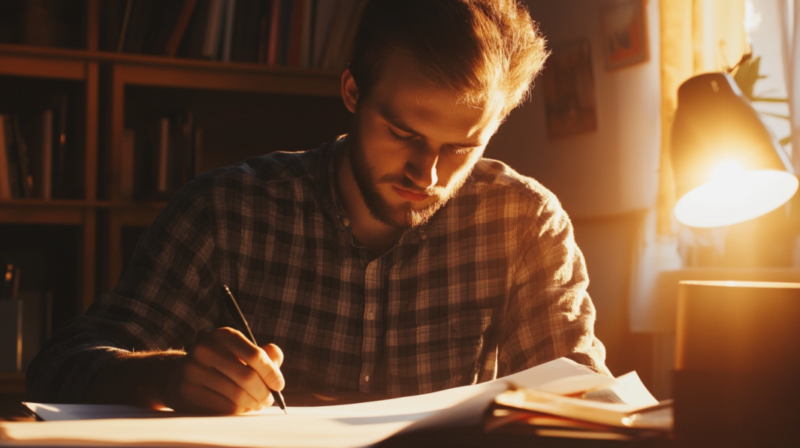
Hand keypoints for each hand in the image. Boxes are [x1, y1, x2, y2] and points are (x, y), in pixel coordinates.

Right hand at [163, 327, 284, 413]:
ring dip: (253, 404)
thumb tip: (276, 355)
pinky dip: (238, 411)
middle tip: (269, 400)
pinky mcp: (187, 392)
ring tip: (257, 405)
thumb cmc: (219, 363)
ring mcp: (193, 370)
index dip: (271, 373)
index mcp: (223, 335)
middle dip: (264, 392)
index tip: (279, 385)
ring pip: (237, 395)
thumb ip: (262, 354)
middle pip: (248, 377)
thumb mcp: (239, 351)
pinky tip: (241, 408)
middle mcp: (205, 349)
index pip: (255, 355)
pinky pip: (223, 408)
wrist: (177, 375)